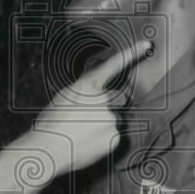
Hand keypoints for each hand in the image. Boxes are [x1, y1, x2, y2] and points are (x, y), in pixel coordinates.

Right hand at [30, 38, 152, 174]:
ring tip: (82, 134)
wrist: (47, 149)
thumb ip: (84, 93)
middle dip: (108, 107)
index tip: (146, 44)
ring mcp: (112, 118)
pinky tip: (87, 144)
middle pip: (116, 100)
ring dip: (103, 125)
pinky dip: (103, 141)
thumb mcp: (64, 98)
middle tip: (88, 120)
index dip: (132, 53)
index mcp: (88, 86)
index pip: (113, 66)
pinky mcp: (115, 137)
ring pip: (114, 120)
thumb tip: (94, 98)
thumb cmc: (50, 125)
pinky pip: (113, 137)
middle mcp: (104, 99)